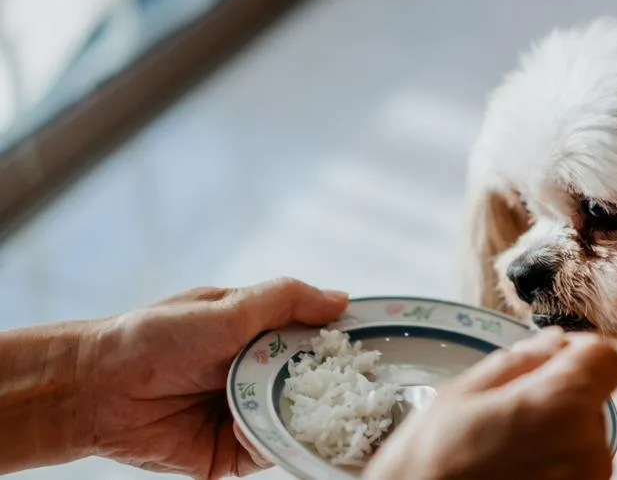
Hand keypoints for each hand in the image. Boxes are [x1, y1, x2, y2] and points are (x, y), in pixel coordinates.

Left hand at [83, 279, 347, 478]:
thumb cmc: (157, 335)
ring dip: (306, 418)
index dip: (347, 344)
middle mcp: (262, 377)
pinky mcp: (232, 454)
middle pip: (317, 387)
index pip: (320, 340)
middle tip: (366, 389)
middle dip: (336, 388)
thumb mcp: (228, 306)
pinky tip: (268, 429)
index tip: (380, 345)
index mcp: (263, 337)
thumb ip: (287, 300)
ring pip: (298, 423)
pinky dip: (273, 442)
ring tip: (322, 413)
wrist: (97, 388)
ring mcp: (249, 416)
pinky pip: (269, 451)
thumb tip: (343, 300)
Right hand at [364, 328, 616, 479]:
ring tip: (505, 451)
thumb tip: (554, 341)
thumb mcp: (462, 393)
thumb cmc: (430, 464)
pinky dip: (553, 467)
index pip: (606, 358)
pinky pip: (577, 471)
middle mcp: (588, 447)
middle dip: (558, 398)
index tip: (549, 362)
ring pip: (585, 438)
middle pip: (592, 399)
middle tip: (507, 414)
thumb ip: (520, 360)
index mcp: (561, 405)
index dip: (577, 353)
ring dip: (555, 436)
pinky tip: (514, 472)